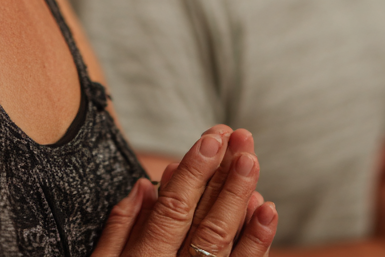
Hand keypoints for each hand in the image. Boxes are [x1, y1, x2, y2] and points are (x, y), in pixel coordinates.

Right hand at [92, 125, 277, 256]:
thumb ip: (118, 230)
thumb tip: (144, 185)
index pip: (172, 210)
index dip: (193, 172)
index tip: (211, 138)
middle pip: (206, 224)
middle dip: (225, 177)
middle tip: (242, 138)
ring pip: (226, 248)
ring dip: (244, 203)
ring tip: (254, 163)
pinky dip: (256, 243)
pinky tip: (266, 210)